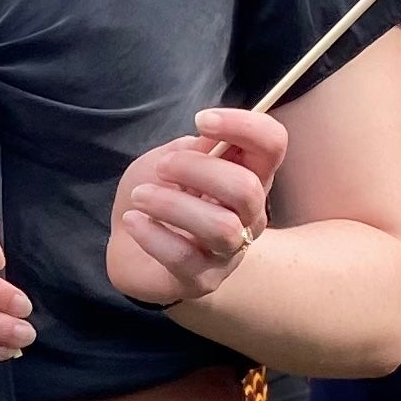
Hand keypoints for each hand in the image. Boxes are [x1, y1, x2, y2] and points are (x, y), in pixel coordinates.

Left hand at [106, 103, 283, 309]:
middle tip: (161, 168)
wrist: (127, 247)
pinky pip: (184, 256)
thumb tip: (208, 140)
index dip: (244, 126)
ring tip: (140, 196)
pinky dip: (152, 234)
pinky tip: (133, 221)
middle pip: (246, 188)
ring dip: (171, 204)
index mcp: (249, 176)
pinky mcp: (202, 280)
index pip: (273, 145)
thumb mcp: (167, 159)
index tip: (202, 120)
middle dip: (196, 169)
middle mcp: (250, 215)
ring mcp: (230, 252)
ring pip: (221, 226)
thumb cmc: (157, 196)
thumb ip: (191, 149)